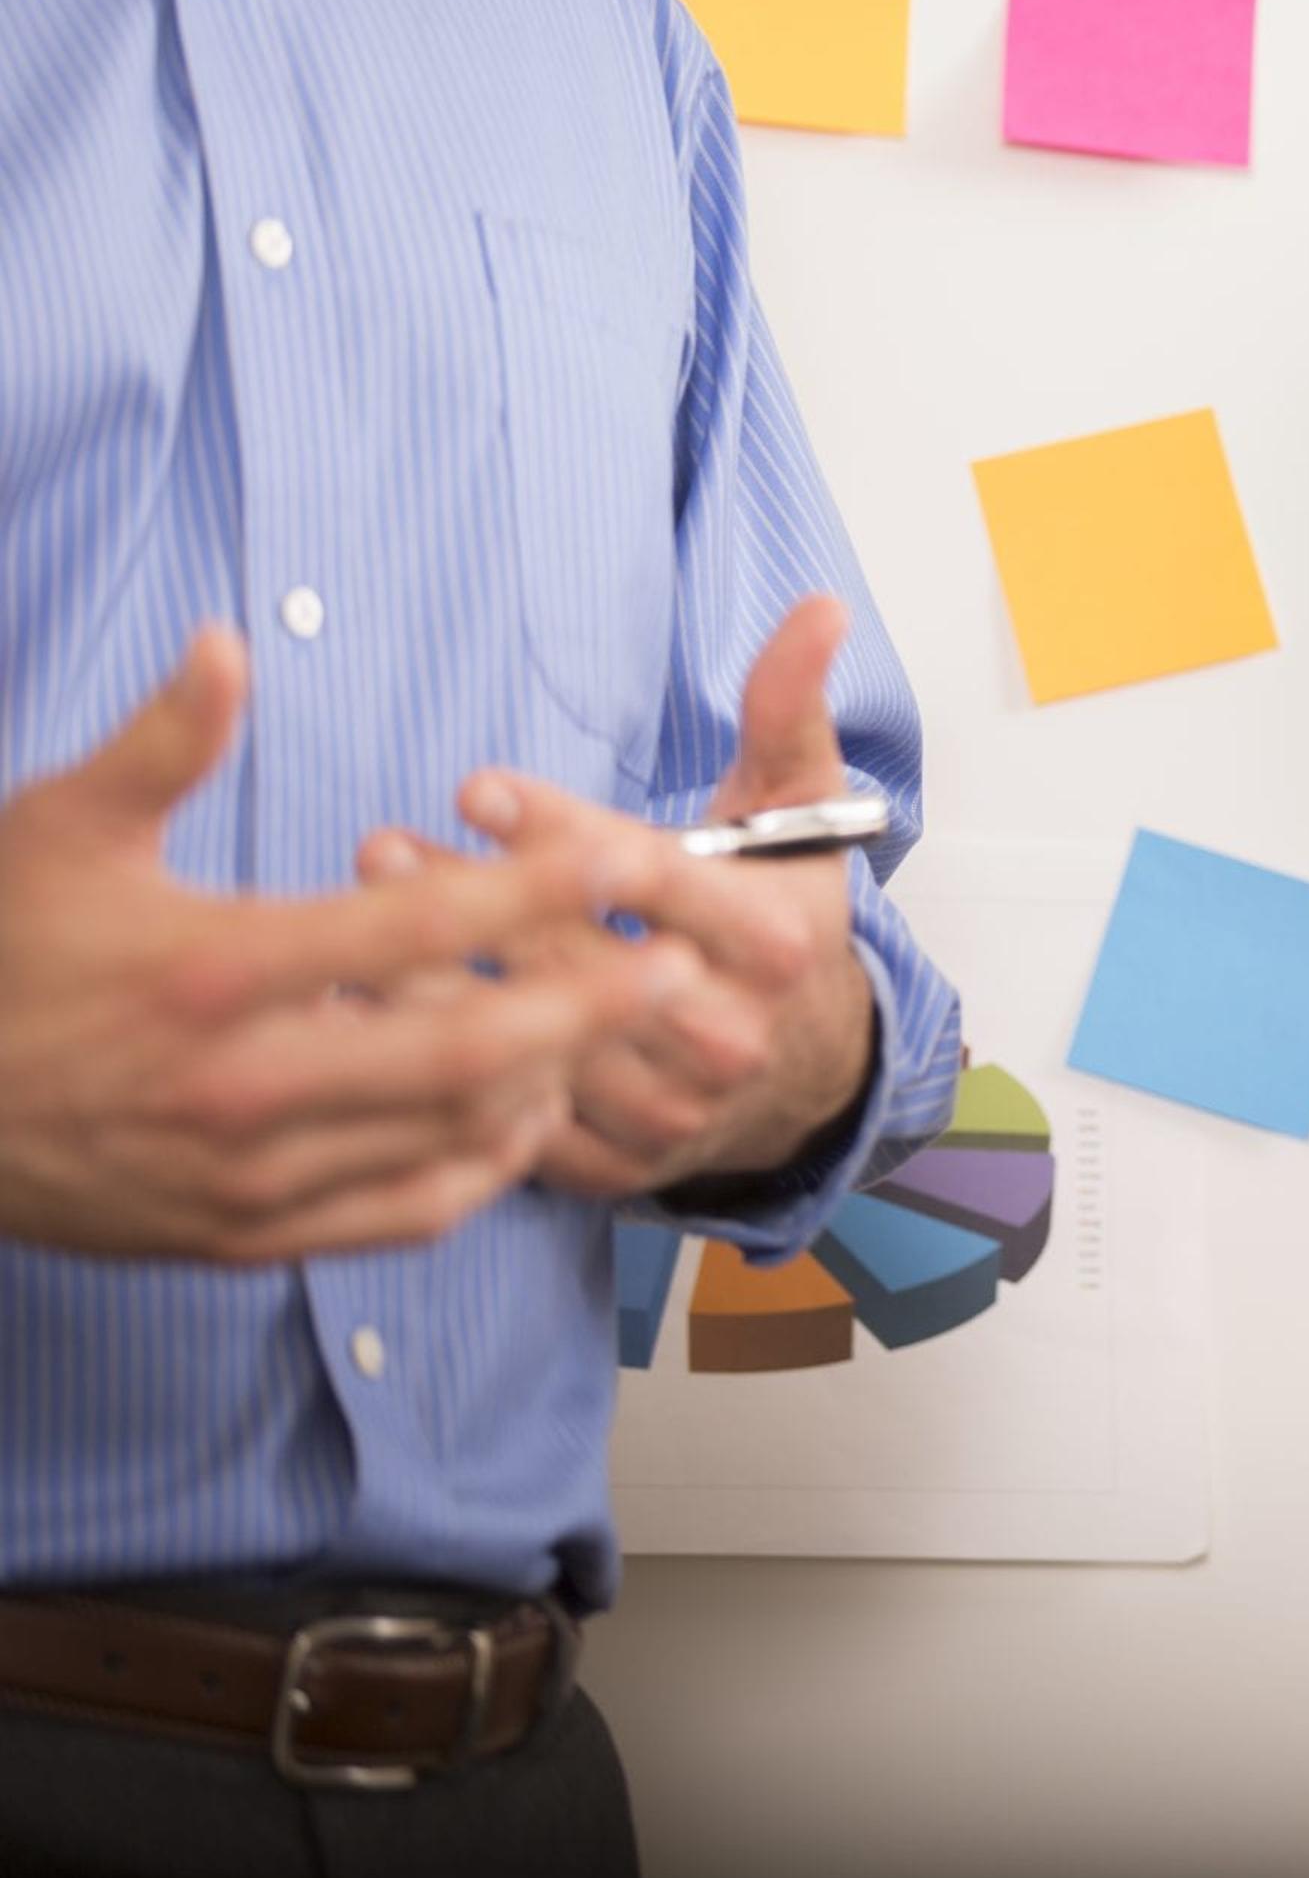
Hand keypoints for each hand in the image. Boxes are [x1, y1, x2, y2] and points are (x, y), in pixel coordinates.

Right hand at [0, 629, 686, 1260]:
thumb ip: (160, 743)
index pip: (412, 927)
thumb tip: (228, 641)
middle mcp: (243, 1083)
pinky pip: (397, 1218)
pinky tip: (517, 1117)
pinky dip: (477, 1174)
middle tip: (677, 967)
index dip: (534, 892)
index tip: (627, 862)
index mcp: (215, 971)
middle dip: (586, 1006)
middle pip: (463, 1051)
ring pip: (445, 1144)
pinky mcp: (240, 1237)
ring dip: (545, 1089)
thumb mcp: (56, 830)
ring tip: (611, 1035)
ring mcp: (246, 1172)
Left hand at [363, 598, 878, 1202]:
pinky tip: (377, 1013)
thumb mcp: (795, 816)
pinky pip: (510, 1125)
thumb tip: (820, 609)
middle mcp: (732, 1036)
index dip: (559, 830)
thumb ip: (788, 711)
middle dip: (476, 900)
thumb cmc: (776, 923)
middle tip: (384, 846)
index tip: (475, 787)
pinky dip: (438, 1073)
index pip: (654, 880)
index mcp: (776, 944)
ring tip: (368, 914)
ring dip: (436, 981)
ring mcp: (674, 1111)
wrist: (804, 1076)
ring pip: (537, 1045)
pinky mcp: (618, 1166)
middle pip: (582, 962)